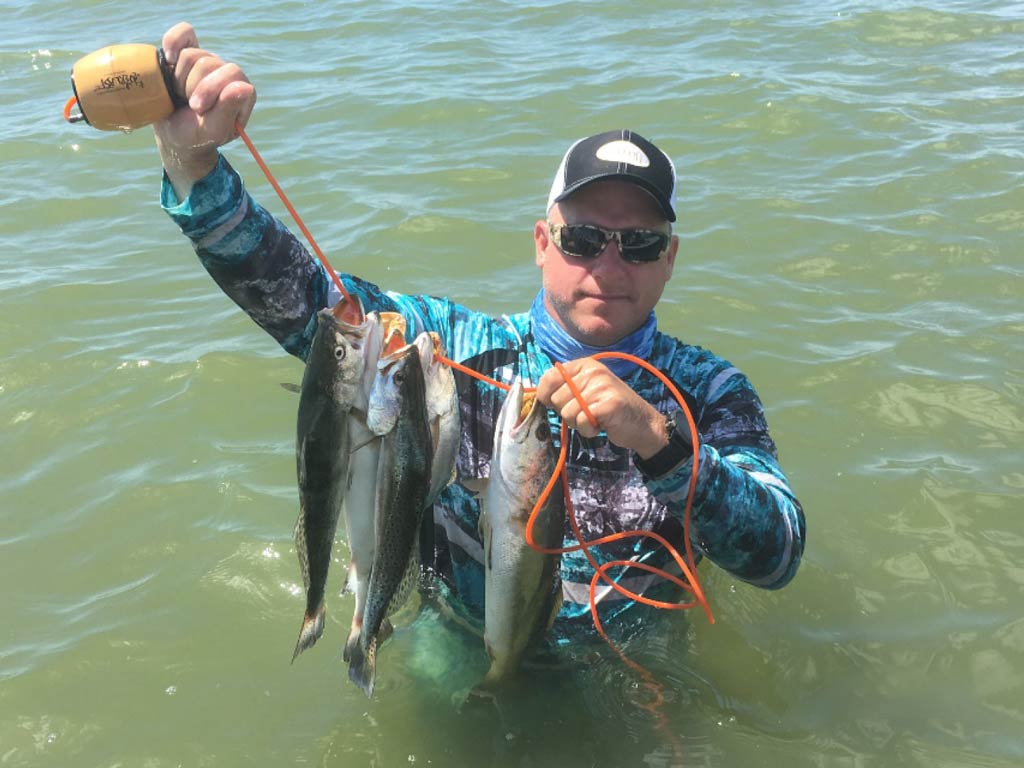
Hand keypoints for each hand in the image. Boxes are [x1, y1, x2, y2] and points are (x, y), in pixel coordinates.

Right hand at [153, 22, 256, 197]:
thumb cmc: (197, 136)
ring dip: (179, 79)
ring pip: (191, 54)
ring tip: (180, 95)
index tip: (197, 109)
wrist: (173, 135)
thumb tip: (245, 87)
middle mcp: (226, 73)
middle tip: (189, 105)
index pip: (231, 74)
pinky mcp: (186, 52)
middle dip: (192, 87)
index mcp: (241, 91)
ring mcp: (207, 61)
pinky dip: (172, 43)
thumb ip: (229, 110)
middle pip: (208, 63)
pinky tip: (169, 59)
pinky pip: (183, 33)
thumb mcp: (212, 131)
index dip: (209, 89)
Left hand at [535, 358, 668, 457]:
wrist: (643, 423)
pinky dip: (588, 430)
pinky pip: (581, 422)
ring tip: (595, 419)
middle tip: (586, 413)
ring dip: (578, 424)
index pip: (550, 376)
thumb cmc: (610, 408)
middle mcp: (593, 372)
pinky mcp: (608, 405)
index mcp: (585, 365)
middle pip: (556, 399)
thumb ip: (566, 388)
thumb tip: (538, 396)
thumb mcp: (587, 390)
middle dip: (567, 413)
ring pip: (567, 413)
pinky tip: (600, 425)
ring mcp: (601, 387)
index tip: (553, 404)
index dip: (545, 395)